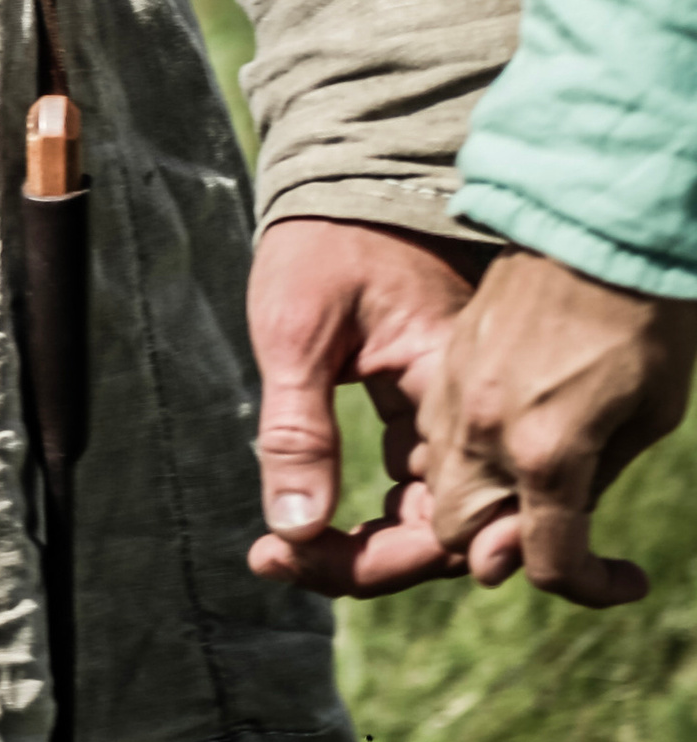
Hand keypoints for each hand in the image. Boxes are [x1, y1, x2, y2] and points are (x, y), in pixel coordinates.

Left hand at [246, 216, 487, 596]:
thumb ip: (299, 428)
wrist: (340, 178)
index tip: (291, 560)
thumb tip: (296, 528)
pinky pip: (414, 481)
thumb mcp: (295, 328)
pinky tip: (309, 516)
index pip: (443, 520)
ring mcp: (448, 410)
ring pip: (427, 513)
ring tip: (280, 551)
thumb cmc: (318, 239)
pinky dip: (366, 508)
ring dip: (362, 544)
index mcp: (447, 386)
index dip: (376, 561)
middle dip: (363, 563)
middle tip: (276, 562)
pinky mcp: (423, 405)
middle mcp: (464, 410)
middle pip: (443, 532)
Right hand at [416, 251, 696, 606]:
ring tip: (536, 475)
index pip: (545, 563)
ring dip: (479, 498)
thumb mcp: (648, 417)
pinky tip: (513, 427)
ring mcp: (458, 388)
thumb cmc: (648, 318)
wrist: (601, 216)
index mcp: (545, 452)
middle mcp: (486, 427)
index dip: (588, 584)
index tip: (627, 576)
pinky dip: (467, 450)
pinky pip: (436, 431)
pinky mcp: (450, 356)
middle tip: (559, 522)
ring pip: (437, 484)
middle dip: (503, 545)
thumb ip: (591, 486)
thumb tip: (547, 536)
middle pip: (458, 534)